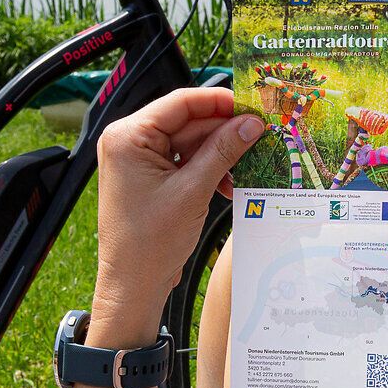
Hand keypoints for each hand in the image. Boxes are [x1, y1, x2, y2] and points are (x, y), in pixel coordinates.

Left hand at [90, 87, 261, 345]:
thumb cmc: (149, 244)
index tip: (251, 106)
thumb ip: (223, 151)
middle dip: (223, 133)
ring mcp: (138, 160)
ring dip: (218, 155)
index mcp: (128, 137)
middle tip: (259, 137)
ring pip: (189, 142)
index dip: (219, 102)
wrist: (133, 286)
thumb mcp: (193, 191)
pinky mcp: (149, 178)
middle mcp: (129, 142)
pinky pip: (184, 161)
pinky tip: (227, 184)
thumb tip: (251, 123)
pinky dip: (207, 169)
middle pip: (187, 122)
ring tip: (244, 168)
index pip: (180, 102)